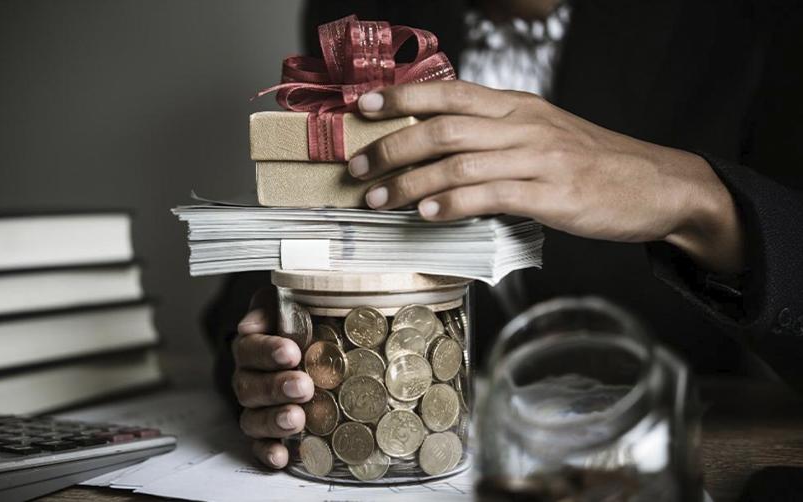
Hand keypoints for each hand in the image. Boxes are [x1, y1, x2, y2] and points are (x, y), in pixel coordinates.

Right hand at [232, 288, 313, 468]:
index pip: (249, 349)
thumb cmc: (296, 323)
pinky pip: (259, 446)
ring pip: (252, 419)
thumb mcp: (283, 304)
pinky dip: (268, 453)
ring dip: (273, 421)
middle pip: (250, 387)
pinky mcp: (267, 434)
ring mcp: (256, 409)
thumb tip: (250, 324)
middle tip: (303, 386)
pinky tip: (283, 456)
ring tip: (296, 419)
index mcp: (250, 348)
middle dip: (276, 388)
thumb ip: (268, 308)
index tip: (292, 352)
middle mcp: (248, 380)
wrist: (308, 344)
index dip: (267, 352)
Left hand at [350, 80, 743, 273]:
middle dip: (391, 147)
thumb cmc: (592, 163)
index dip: (401, 97)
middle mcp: (523, 125)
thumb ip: (496, 135)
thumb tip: (438, 150)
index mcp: (517, 107)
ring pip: (459, 162)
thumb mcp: (542, 133)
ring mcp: (538, 159)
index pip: (448, 93)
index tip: (362, 107)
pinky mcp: (552, 195)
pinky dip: (453, 203)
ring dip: (409, 182)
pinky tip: (427, 214)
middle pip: (443, 127)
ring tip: (378, 199)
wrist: (657, 185)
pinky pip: (491, 195)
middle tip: (357, 169)